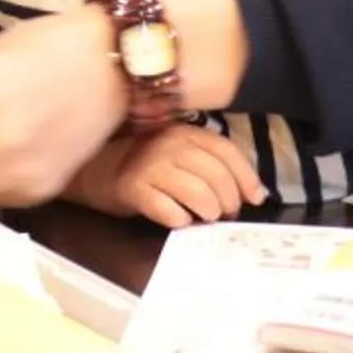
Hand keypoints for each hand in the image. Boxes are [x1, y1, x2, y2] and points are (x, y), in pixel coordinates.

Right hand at [97, 124, 267, 229]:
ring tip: (206, 217)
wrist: (97, 168)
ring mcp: (150, 166)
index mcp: (186, 132)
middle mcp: (170, 144)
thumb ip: (209, 163)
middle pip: (216, 175)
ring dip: (209, 211)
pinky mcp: (134, 189)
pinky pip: (169, 210)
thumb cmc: (145, 164)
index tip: (255, 198)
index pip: (227, 152)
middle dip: (229, 200)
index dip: (246, 177)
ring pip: (198, 193)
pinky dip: (180, 219)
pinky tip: (179, 219)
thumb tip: (251, 191)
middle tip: (226, 213)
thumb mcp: (179, 152)